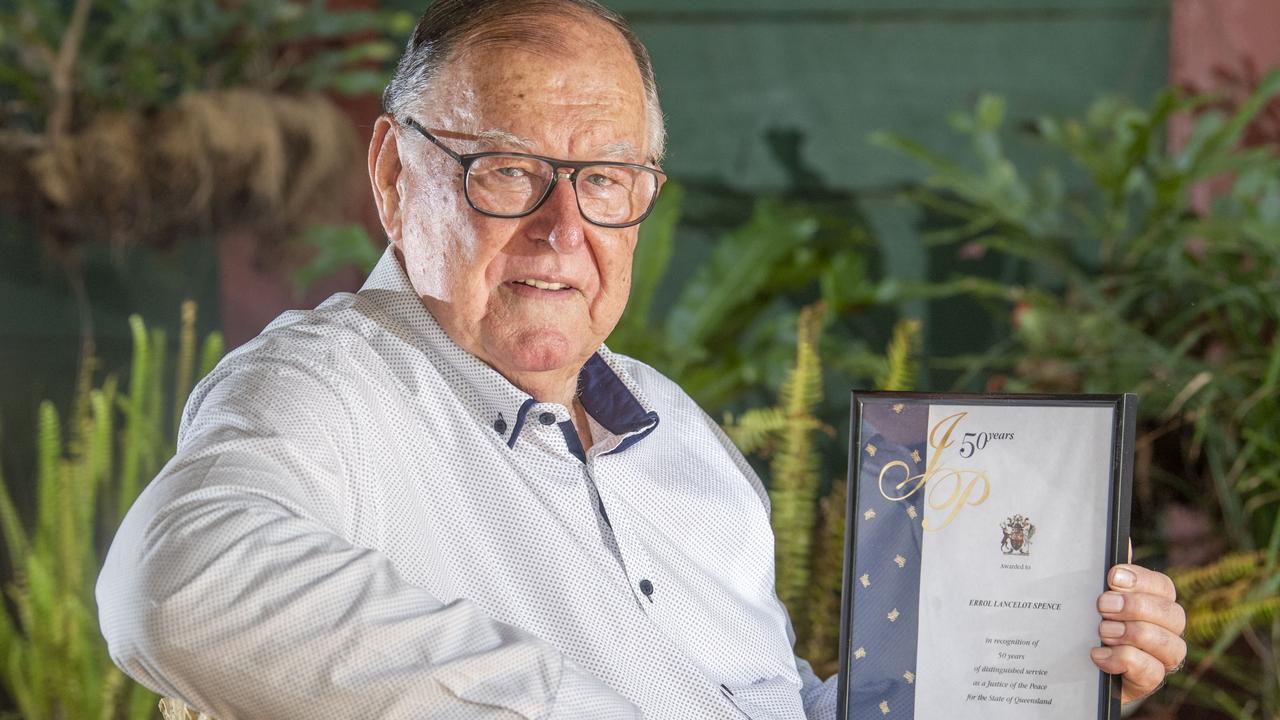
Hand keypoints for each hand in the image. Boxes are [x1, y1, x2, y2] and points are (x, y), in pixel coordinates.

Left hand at [1090, 563, 1186, 703]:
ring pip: (1170, 644)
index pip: (1163, 587)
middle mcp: (1166, 630)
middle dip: (1135, 607)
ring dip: (1131, 634)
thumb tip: (1122, 539)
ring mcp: (1161, 658)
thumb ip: (1108, 573)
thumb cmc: (1089, 625)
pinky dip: (1122, 659)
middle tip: (1102, 607)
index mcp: (1154, 604)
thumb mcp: (1093, 597)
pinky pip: (1151, 671)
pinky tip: (1098, 654)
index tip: (1112, 578)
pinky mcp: (1149, 681)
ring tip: (1101, 632)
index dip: (1141, 580)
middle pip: (1172, 613)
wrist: (1076, 667)